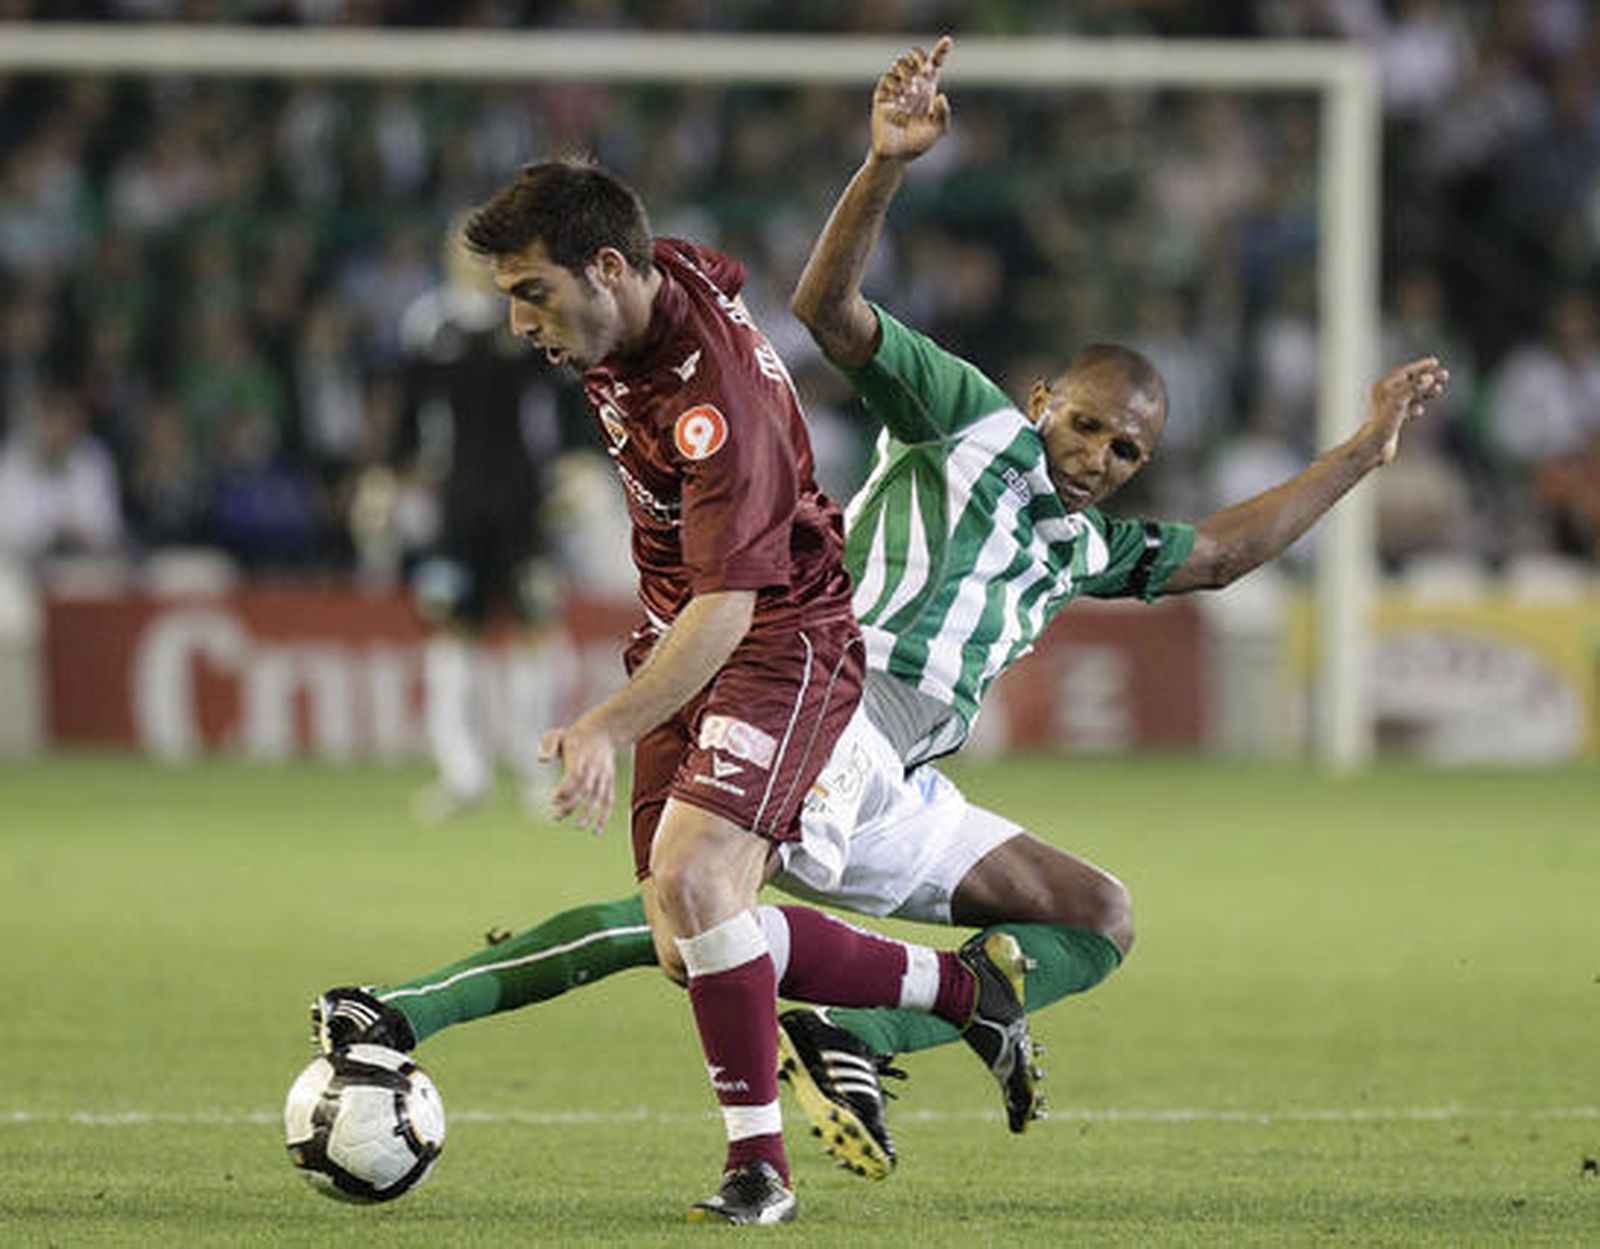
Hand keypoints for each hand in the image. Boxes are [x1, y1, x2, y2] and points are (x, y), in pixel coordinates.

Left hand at [538, 717, 619, 835]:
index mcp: (580, 757)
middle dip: (571, 805)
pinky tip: (596, 831)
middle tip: (556, 817)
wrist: (604, 731)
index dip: (565, 789)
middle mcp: (594, 768)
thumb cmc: (574, 737)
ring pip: (598, 798)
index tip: (553, 800)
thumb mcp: (558, 735)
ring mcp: (603, 776)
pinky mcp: (610, 782)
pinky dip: (604, 817)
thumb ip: (548, 745)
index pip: (575, 775)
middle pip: (585, 790)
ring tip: (577, 827)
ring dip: (589, 814)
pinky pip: (609, 801)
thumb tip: (542, 760)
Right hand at [871, 35, 951, 161]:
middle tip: (923, 71)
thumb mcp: (938, 130)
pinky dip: (894, 86)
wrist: (897, 156)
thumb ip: (943, 114)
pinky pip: (887, 80)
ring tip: (910, 92)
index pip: (934, 64)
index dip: (941, 51)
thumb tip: (941, 96)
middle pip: (914, 58)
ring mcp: (895, 89)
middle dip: (918, 59)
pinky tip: (898, 98)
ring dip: (906, 73)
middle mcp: (911, 85)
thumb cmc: (918, 144)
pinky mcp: (881, 96)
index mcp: (927, 89)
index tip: (948, 41)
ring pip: (899, 64)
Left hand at [1364, 356, 1449, 464]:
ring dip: (1425, 391)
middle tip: (1445, 375)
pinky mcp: (1393, 420)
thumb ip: (1414, 388)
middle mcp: (1384, 396)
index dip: (1420, 366)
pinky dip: (1416, 407)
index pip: (1405, 372)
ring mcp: (1389, 408)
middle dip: (1428, 379)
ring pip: (1411, 396)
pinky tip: (1420, 410)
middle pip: (1410, 383)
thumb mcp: (1399, 403)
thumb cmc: (1383, 424)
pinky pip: (1408, 409)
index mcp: (1383, 387)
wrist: (1374, 447)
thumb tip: (1429, 377)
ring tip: (1439, 389)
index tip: (1435, 362)